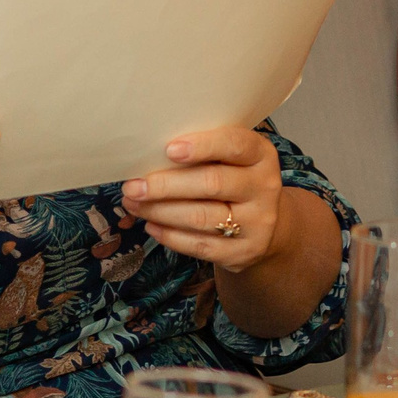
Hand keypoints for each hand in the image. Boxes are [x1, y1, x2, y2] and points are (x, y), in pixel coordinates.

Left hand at [119, 126, 284, 273]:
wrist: (265, 225)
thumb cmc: (234, 179)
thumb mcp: (229, 159)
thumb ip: (202, 151)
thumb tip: (148, 154)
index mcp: (261, 155)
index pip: (235, 145)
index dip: (203, 146)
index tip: (169, 149)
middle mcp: (264, 188)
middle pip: (211, 183)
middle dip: (165, 185)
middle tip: (133, 186)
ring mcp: (257, 223)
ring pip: (200, 217)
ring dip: (159, 211)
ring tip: (133, 204)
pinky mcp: (243, 252)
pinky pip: (200, 245)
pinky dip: (169, 235)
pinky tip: (151, 225)